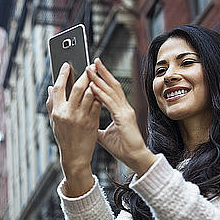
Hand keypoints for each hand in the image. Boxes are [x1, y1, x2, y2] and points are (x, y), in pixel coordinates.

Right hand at [47, 62, 101, 195]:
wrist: (75, 156)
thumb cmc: (64, 138)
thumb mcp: (54, 121)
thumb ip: (52, 104)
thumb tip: (51, 88)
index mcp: (57, 112)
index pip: (59, 88)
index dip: (63, 74)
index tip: (67, 65)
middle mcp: (68, 113)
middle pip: (78, 88)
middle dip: (85, 74)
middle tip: (89, 67)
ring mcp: (81, 117)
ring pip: (91, 94)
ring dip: (95, 83)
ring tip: (97, 76)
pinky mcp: (92, 121)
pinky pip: (98, 104)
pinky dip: (100, 96)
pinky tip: (101, 90)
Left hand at [86, 58, 158, 174]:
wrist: (134, 158)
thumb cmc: (122, 148)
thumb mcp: (104, 135)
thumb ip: (95, 125)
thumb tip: (84, 122)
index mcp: (120, 110)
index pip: (111, 91)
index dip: (103, 80)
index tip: (93, 71)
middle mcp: (124, 107)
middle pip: (112, 85)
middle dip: (102, 73)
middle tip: (93, 61)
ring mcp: (125, 111)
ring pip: (112, 90)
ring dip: (100, 79)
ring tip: (90, 68)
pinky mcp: (124, 117)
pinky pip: (110, 102)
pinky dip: (100, 93)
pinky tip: (92, 86)